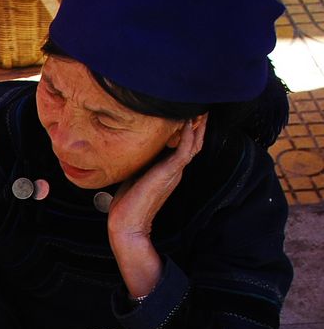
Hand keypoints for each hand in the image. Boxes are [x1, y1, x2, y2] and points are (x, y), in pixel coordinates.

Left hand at [107, 116, 206, 299]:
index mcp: (168, 171)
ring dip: (197, 125)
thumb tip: (131, 151)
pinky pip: (184, 149)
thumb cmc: (127, 204)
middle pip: (193, 141)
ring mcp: (173, 171)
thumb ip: (140, 164)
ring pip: (193, 143)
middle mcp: (174, 170)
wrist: (126, 224)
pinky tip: (188, 121)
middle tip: (200, 105)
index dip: (188, 129)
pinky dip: (188, 134)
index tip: (187, 112)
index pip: (183, 146)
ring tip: (201, 108)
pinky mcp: (169, 172)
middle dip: (198, 123)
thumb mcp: (134, 177)